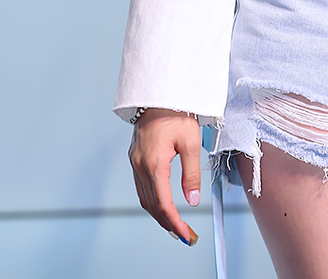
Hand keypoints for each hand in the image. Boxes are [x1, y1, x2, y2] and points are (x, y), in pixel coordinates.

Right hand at [128, 108, 200, 244]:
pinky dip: (151, 200)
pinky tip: (161, 204)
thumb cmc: (177, 112)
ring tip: (174, 225)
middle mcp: (140, 165)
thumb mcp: (191, 142)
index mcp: (154, 163)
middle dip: (167, 223)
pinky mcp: (135, 157)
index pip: (163, 204)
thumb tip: (192, 201)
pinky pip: (141, 186)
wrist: (159, 92)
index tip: (186, 234)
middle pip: (151, 205)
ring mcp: (135, 161)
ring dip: (158, 214)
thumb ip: (191, 174)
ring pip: (144, 198)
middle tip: (183, 235)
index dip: (175, 222)